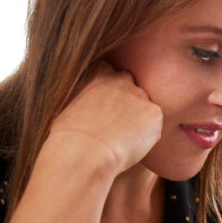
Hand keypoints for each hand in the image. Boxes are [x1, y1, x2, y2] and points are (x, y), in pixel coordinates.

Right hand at [44, 61, 162, 177]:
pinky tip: (132, 146)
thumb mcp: (66, 104)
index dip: (107, 91)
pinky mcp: (154, 113)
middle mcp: (121, 79)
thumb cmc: (67, 135)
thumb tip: (86, 105)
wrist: (84, 151)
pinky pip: (154, 125)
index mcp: (97, 72)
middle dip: (126, 102)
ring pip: (144, 107)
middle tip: (115, 124)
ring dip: (138, 119)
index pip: (108, 71)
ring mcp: (140, 95)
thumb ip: (82, 96)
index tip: (102, 107)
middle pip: (130, 86)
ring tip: (121, 139)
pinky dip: (147, 135)